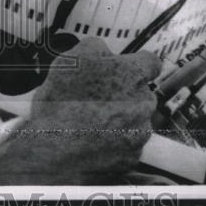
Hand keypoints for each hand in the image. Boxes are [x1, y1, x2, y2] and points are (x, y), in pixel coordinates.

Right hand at [0, 39, 161, 183]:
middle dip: (125, 93)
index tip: (126, 68)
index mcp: (132, 75)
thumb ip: (96, 47)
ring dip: (120, 118)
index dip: (137, 63)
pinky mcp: (131, 158)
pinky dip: (114, 142)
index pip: (151, 62)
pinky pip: (127, 145)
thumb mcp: (71, 58)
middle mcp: (143, 104)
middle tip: (98, 97)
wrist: (54, 149)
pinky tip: (92, 138)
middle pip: (142, 93)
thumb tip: (103, 50)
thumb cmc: (61, 102)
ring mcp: (139, 133)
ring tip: (91, 120)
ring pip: (135, 120)